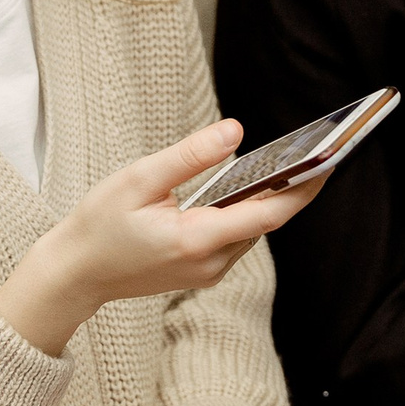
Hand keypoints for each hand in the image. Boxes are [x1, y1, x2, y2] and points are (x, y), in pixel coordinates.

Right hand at [0, 119, 321, 354]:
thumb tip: (235, 131)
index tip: (328, 161)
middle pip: (266, 221)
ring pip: (252, 229)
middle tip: (318, 150)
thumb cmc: (100, 224)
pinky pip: (236, 237)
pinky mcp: (202, 271)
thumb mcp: (139, 179)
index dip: (303, 187)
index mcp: (197, 240)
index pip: (268, 213)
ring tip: (294, 159)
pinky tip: (252, 184)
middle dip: (293, 188)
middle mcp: (211, 263)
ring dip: (270, 198)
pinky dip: (247, 210)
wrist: (76, 274)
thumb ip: (189, 156)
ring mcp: (207, 272)